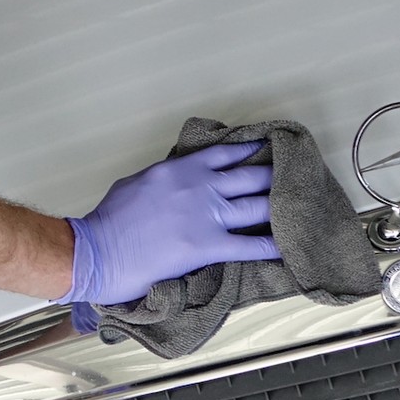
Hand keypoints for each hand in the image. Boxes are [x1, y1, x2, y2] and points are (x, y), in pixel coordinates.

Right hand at [59, 141, 279, 308]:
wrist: (99, 250)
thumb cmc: (109, 219)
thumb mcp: (138, 182)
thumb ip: (166, 178)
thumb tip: (180, 180)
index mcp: (181, 169)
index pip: (226, 154)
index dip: (251, 151)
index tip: (269, 149)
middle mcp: (200, 186)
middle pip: (250, 177)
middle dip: (275, 177)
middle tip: (296, 177)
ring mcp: (206, 215)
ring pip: (256, 206)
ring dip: (281, 207)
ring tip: (300, 207)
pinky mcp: (207, 246)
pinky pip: (249, 244)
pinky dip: (272, 245)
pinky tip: (290, 245)